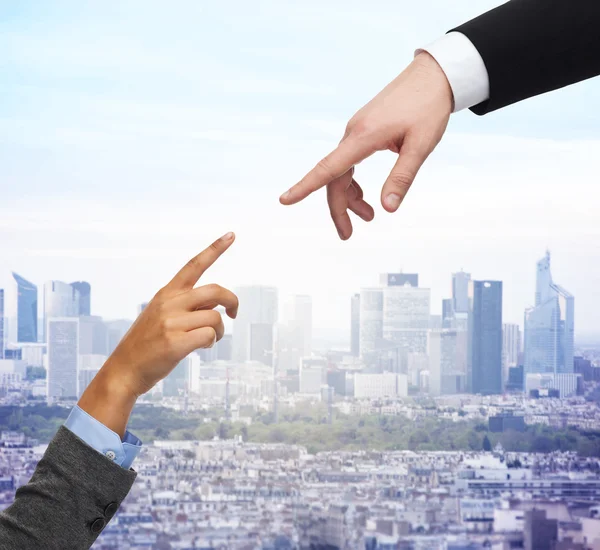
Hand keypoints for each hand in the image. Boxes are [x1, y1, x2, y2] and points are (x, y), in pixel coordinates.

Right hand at [78, 232, 238, 435]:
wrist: (123, 370)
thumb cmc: (147, 344)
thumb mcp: (160, 314)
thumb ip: (186, 305)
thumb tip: (217, 307)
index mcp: (166, 293)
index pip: (193, 265)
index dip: (215, 249)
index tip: (231, 234)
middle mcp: (169, 303)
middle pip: (215, 291)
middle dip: (232, 300)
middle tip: (235, 313)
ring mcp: (171, 323)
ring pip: (215, 318)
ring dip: (220, 331)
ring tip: (211, 339)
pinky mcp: (175, 343)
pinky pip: (209, 336)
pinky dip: (212, 343)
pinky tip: (202, 348)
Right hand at [279, 52, 452, 239]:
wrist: (433, 75)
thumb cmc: (428, 107)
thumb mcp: (420, 146)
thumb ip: (402, 177)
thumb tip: (388, 209)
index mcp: (363, 137)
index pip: (328, 168)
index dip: (305, 186)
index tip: (285, 200)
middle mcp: (353, 134)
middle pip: (334, 178)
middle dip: (338, 209)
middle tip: (347, 236)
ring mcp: (356, 132)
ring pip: (341, 172)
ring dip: (350, 197)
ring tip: (369, 217)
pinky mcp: (363, 131)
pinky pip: (349, 162)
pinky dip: (355, 183)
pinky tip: (367, 196)